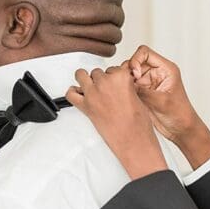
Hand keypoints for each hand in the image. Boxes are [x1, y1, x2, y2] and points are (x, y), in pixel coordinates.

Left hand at [66, 64, 168, 179]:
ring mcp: (93, 94)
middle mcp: (105, 83)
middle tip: (106, 91)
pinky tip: (77, 94)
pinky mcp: (85, 106)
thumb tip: (118, 85)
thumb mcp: (137, 97)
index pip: (113, 68)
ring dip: (85, 81)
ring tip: (90, 88)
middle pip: (97, 72)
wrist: (133, 140)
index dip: (113, 77)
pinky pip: (71, 94)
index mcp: (121, 77)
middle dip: (100, 80)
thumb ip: (125, 87)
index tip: (115, 83)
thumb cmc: (138, 123)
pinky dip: (72, 93)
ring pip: (81, 76)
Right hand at [127, 45, 209, 168]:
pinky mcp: (142, 93)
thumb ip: (143, 91)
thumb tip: (125, 83)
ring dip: (124, 81)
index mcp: (165, 69)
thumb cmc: (180, 114)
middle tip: (127, 85)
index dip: (136, 60)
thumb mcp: (162, 101)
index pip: (145, 52)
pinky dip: (124, 90)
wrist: (181, 130)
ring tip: (126, 92)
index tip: (135, 74)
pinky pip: (129, 86)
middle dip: (127, 71)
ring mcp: (148, 83)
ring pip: (129, 74)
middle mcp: (156, 73)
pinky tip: (126, 98)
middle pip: (134, 62)